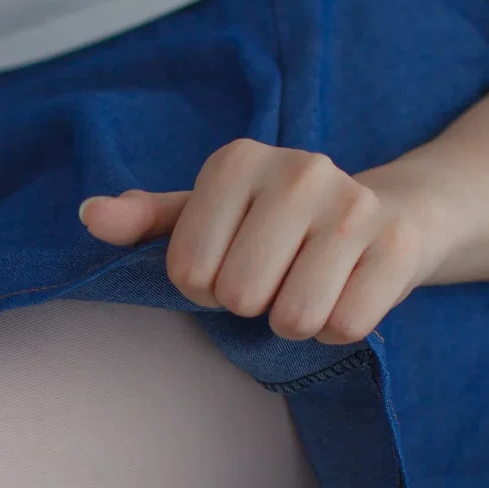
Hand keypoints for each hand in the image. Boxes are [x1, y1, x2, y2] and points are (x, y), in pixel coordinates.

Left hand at [78, 141, 446, 345]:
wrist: (389, 212)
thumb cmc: (275, 223)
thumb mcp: (206, 215)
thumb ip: (146, 222)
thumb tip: (90, 216)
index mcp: (237, 161)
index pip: (189, 272)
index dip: (204, 288)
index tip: (229, 264)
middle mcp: (298, 169)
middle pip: (240, 296)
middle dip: (252, 305)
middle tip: (275, 278)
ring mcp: (353, 205)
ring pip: (294, 317)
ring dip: (296, 321)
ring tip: (309, 285)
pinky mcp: (398, 244)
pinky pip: (344, 326)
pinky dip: (340, 326)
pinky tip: (345, 291)